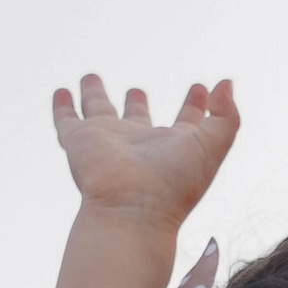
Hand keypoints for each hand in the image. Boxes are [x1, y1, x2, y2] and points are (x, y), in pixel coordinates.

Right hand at [52, 72, 239, 225]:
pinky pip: (65, 118)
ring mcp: (107, 141)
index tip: (202, 87)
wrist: (132, 210)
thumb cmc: (176, 183)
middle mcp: (139, 144)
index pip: (187, 121)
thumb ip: (227, 115)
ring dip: (94, 94)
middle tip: (137, 90)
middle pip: (137, 118)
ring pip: (98, 111)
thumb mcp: (214, 145)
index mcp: (173, 147)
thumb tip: (225, 83)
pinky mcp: (78, 141)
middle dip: (137, 103)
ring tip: (90, 78)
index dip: (196, 104)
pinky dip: (62, 106)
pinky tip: (61, 91)